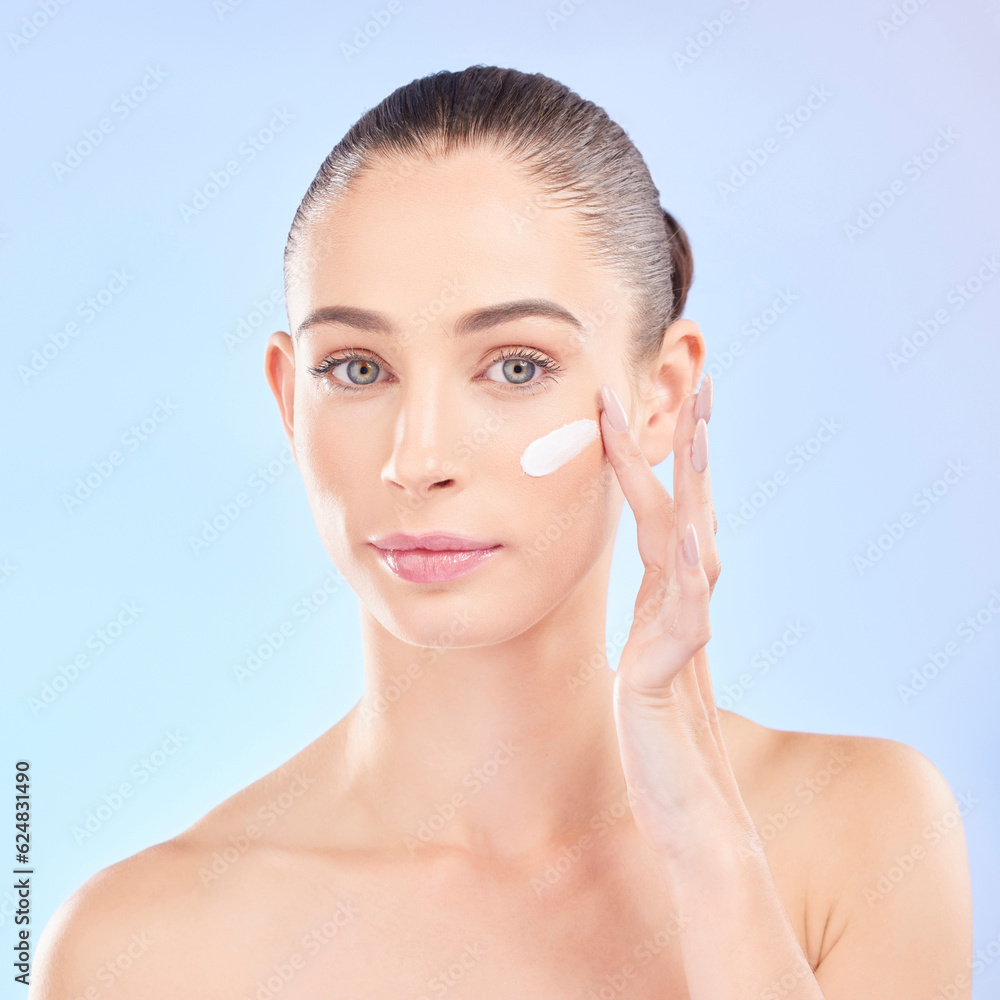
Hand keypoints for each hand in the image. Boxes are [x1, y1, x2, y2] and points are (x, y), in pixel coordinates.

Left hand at [599, 374, 744, 857]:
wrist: (686, 803)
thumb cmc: (659, 730)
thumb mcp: (647, 652)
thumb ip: (653, 613)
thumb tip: (652, 580)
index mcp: (668, 594)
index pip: (665, 509)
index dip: (655, 457)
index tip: (644, 403)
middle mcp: (683, 602)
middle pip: (691, 510)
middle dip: (692, 446)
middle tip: (699, 380)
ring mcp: (683, 632)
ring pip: (695, 546)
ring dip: (695, 488)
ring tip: (695, 434)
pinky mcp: (673, 669)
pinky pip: (687, 613)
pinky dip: (691, 571)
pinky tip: (690, 534)